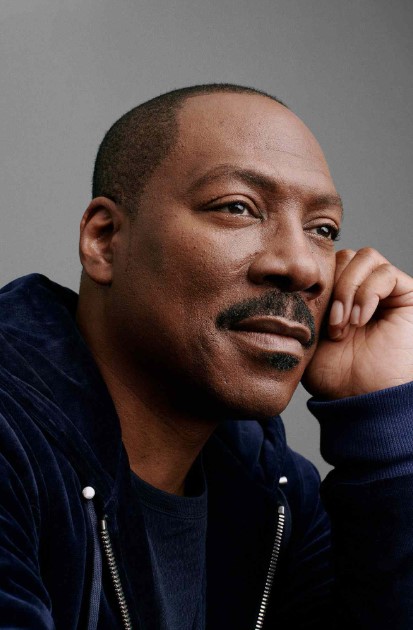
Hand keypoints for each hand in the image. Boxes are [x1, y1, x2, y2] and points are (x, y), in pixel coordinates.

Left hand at [303, 248, 412, 398]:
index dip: (317, 282)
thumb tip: (295, 275)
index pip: (326, 264)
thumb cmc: (334, 375)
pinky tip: (361, 320)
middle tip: (331, 324)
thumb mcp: (308, 333)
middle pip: (344, 256)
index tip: (310, 314)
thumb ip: (304, 302)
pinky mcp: (406, 295)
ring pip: (364, 257)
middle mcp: (361, 290)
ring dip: (349, 290)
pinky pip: (385, 272)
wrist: (362, 398)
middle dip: (333, 287)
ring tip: (345, 324)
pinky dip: (368, 293)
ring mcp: (384, 292)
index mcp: (337, 297)